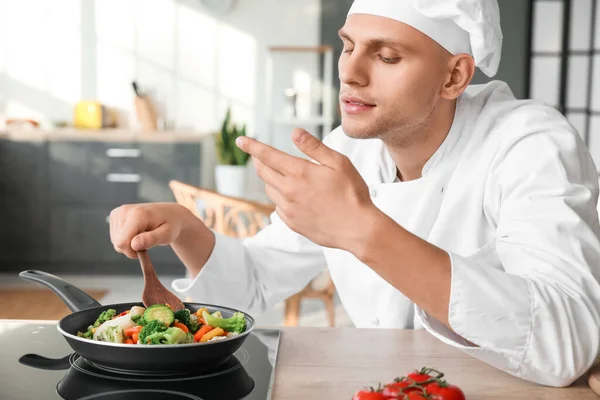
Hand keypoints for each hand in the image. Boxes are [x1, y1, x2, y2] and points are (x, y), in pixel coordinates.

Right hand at [109, 203, 197, 258]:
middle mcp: (124, 210)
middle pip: (118, 243)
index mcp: (138, 214)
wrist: (170, 214)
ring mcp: (118, 212)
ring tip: (143, 235)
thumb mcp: (167, 235)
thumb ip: (151, 239)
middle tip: (147, 241)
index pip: (122, 242)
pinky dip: (126, 238)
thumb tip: (134, 245)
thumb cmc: (170, 225)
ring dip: (129, 243)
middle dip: (131, 248)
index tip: (144, 251)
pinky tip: (137, 232)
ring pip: (115, 241)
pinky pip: (115, 236)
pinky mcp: (115, 215)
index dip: (131, 252)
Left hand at [236, 128, 378, 251]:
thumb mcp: (338, 162)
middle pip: (263, 172)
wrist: (358, 229)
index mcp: (299, 173)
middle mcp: (289, 191)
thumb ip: (314, 147)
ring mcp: (289, 209)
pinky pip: (278, 207)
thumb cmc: (352, 193)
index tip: (240, 140)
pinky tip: (294, 197)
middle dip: (259, 160)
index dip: (252, 146)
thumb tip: (295, 133)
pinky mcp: (292, 224)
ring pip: (269, 189)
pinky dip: (280, 198)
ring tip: (285, 176)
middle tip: (261, 155)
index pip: (268, 155)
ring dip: (271, 179)